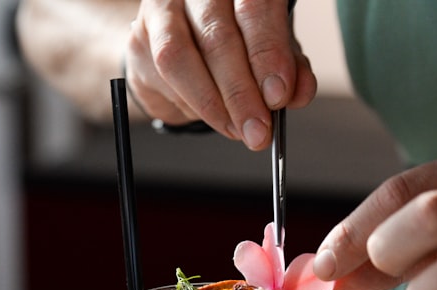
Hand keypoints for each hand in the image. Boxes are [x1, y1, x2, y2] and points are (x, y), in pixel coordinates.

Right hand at [125, 0, 316, 149]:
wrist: (180, 41)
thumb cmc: (233, 40)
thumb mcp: (269, 49)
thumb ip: (288, 68)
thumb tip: (298, 93)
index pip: (254, 9)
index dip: (267, 54)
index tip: (279, 96)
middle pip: (217, 37)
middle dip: (240, 92)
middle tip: (258, 129)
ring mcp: (162, 10)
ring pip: (178, 58)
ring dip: (211, 104)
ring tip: (235, 130)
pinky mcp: (138, 38)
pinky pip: (161, 77)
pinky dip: (190, 104)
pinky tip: (211, 114)